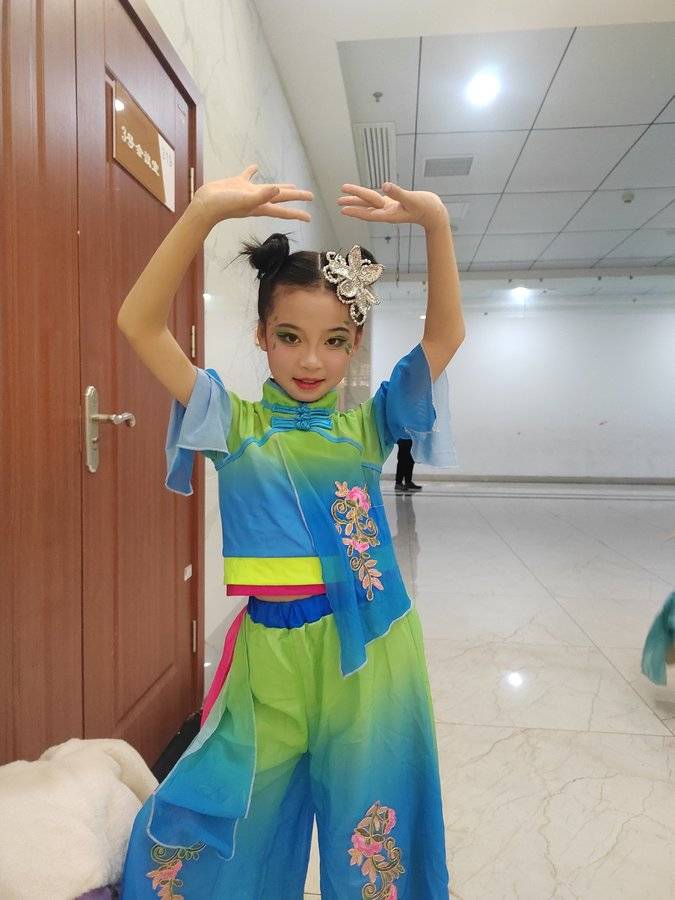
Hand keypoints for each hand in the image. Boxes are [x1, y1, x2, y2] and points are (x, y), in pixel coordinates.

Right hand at [192, 164, 312, 226]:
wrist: (205, 205)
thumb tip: (277, 188)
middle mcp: (258, 200)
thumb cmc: (225, 205)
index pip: (283, 210)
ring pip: (268, 188)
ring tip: (291, 186)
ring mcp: (248, 192)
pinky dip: (252, 172)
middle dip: (295, 198)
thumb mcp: (246, 200)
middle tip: (309, 196)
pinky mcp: (237, 184)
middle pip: (281, 198)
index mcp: (262, 206)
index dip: (297, 213)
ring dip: (279, 187)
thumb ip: (262, 195)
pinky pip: (248, 176)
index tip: (309, 217)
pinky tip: (255, 167)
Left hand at [337, 181, 448, 229]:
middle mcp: (387, 212)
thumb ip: (398, 193)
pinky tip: (362, 196)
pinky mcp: (393, 204)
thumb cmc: (426, 207)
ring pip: (370, 204)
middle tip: (338, 201)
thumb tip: (385, 185)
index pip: (369, 212)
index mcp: (390, 214)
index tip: (343, 210)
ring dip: (357, 201)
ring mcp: (389, 209)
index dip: (355, 211)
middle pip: (366, 207)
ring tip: (343, 199)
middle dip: (352, 203)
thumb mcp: (412, 199)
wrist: (434, 213)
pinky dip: (367, 198)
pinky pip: (376, 201)